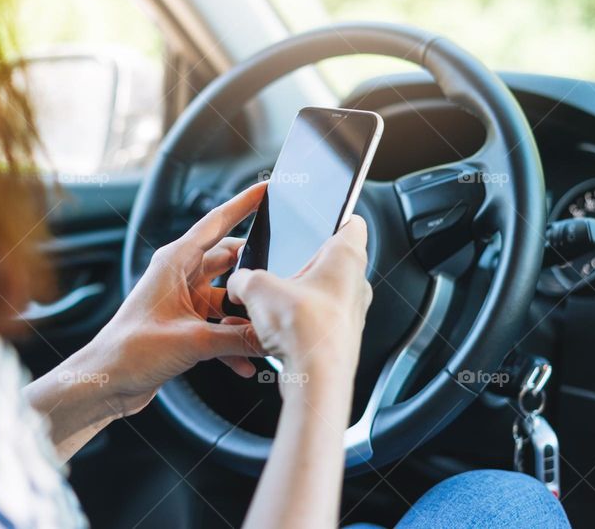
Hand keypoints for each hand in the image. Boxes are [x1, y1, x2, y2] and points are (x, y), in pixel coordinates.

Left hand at [77, 182, 267, 416]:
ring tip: (266, 330)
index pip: (216, 222)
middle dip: (255, 273)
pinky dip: (233, 342)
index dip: (244, 204)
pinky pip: (219, 326)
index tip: (267, 189)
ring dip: (244, 316)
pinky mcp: (185, 326)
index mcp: (174, 261)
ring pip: (228, 298)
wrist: (105, 383)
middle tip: (281, 279)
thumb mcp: (193, 341)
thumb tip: (271, 335)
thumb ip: (237, 337)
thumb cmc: (130, 351)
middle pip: (229, 261)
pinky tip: (247, 364)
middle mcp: (179, 275)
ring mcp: (183, 301)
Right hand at [226, 216, 372, 382]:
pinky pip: (315, 322)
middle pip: (329, 261)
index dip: (335, 214)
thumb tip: (238, 282)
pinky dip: (295, 323)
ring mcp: (350, 313)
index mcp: (346, 257)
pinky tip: (272, 330)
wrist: (316, 380)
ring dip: (296, 296)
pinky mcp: (339, 338)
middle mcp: (355, 284)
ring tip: (268, 302)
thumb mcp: (257, 289)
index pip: (352, 222)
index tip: (320, 215)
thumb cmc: (304, 329)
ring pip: (320, 294)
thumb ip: (244, 278)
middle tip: (279, 264)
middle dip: (301, 263)